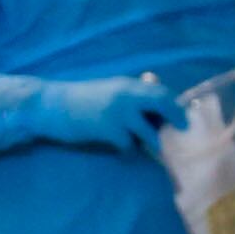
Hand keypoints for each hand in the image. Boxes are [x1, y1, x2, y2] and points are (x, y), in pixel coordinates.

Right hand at [45, 73, 184, 151]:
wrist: (50, 106)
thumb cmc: (78, 100)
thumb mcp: (107, 90)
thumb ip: (129, 93)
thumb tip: (153, 87)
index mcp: (127, 85)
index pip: (159, 91)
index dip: (174, 104)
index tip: (183, 115)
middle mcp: (126, 95)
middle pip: (161, 102)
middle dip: (175, 116)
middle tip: (184, 129)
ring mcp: (117, 112)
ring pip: (147, 129)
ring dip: (154, 140)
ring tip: (158, 148)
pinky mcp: (106, 129)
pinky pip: (127, 143)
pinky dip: (127, 148)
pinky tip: (118, 147)